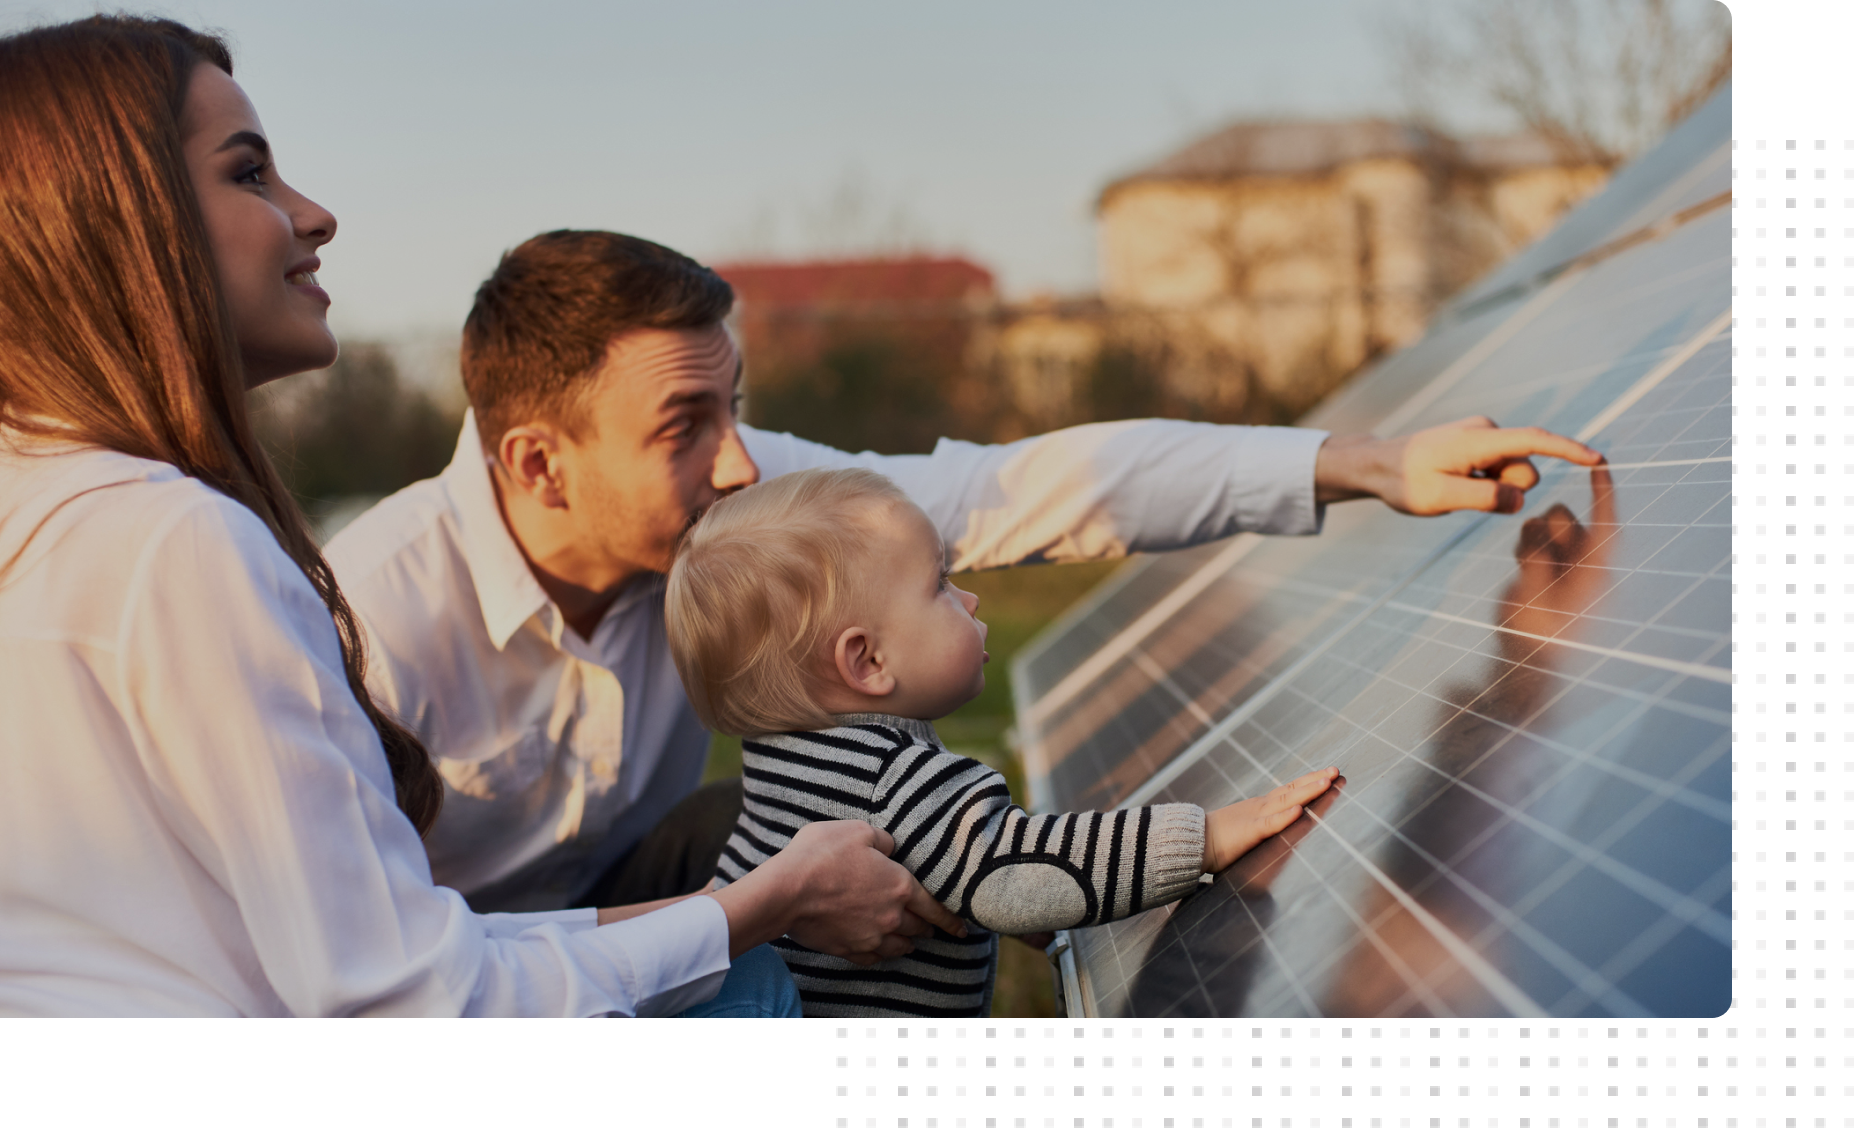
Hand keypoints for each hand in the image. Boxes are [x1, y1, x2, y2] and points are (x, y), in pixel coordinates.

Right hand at [711, 819, 965, 964]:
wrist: (785, 893)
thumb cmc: (821, 856)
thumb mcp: (857, 831)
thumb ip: (883, 840)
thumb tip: (891, 848)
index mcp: (900, 886)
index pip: (936, 907)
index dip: (952, 919)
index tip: (963, 928)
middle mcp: (892, 917)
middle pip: (920, 928)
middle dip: (928, 927)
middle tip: (931, 926)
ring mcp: (871, 938)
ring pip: (901, 947)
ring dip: (908, 942)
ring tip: (908, 938)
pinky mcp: (849, 950)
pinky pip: (875, 958)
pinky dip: (882, 953)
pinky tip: (879, 947)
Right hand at [1202, 768, 1340, 872]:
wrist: (1190, 841)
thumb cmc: (1214, 841)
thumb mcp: (1244, 831)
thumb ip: (1260, 829)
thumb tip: (1275, 832)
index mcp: (1260, 807)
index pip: (1289, 791)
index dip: (1309, 782)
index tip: (1328, 774)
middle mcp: (1261, 807)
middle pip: (1293, 790)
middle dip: (1316, 780)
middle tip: (1336, 770)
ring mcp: (1255, 818)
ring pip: (1286, 801)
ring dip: (1308, 791)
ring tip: (1327, 782)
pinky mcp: (1249, 833)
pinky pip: (1270, 824)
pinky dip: (1285, 817)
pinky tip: (1299, 811)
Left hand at [1315, 416, 1600, 515]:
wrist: (1377, 465)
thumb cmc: (1403, 482)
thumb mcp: (1438, 498)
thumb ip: (1482, 498)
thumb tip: (1520, 498)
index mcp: (1478, 439)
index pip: (1534, 441)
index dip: (1569, 451)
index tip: (1599, 460)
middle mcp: (1486, 432)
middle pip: (1525, 471)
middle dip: (1508, 491)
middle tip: (1463, 495)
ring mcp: (1484, 438)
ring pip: (1513, 476)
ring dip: (1493, 490)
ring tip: (1454, 488)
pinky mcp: (1480, 447)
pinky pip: (1500, 474)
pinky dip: (1486, 486)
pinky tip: (1455, 484)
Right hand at [1495, 463, 1618, 652]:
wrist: (1527, 660)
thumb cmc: (1538, 635)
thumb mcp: (1535, 597)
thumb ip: (1536, 559)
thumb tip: (1533, 525)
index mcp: (1594, 571)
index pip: (1606, 523)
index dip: (1605, 492)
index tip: (1601, 463)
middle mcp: (1583, 563)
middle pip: (1566, 518)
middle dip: (1547, 526)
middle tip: (1530, 556)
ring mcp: (1564, 566)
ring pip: (1547, 526)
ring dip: (1531, 537)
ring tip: (1524, 567)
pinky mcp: (1546, 569)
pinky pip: (1534, 540)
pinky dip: (1525, 547)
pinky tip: (1522, 570)